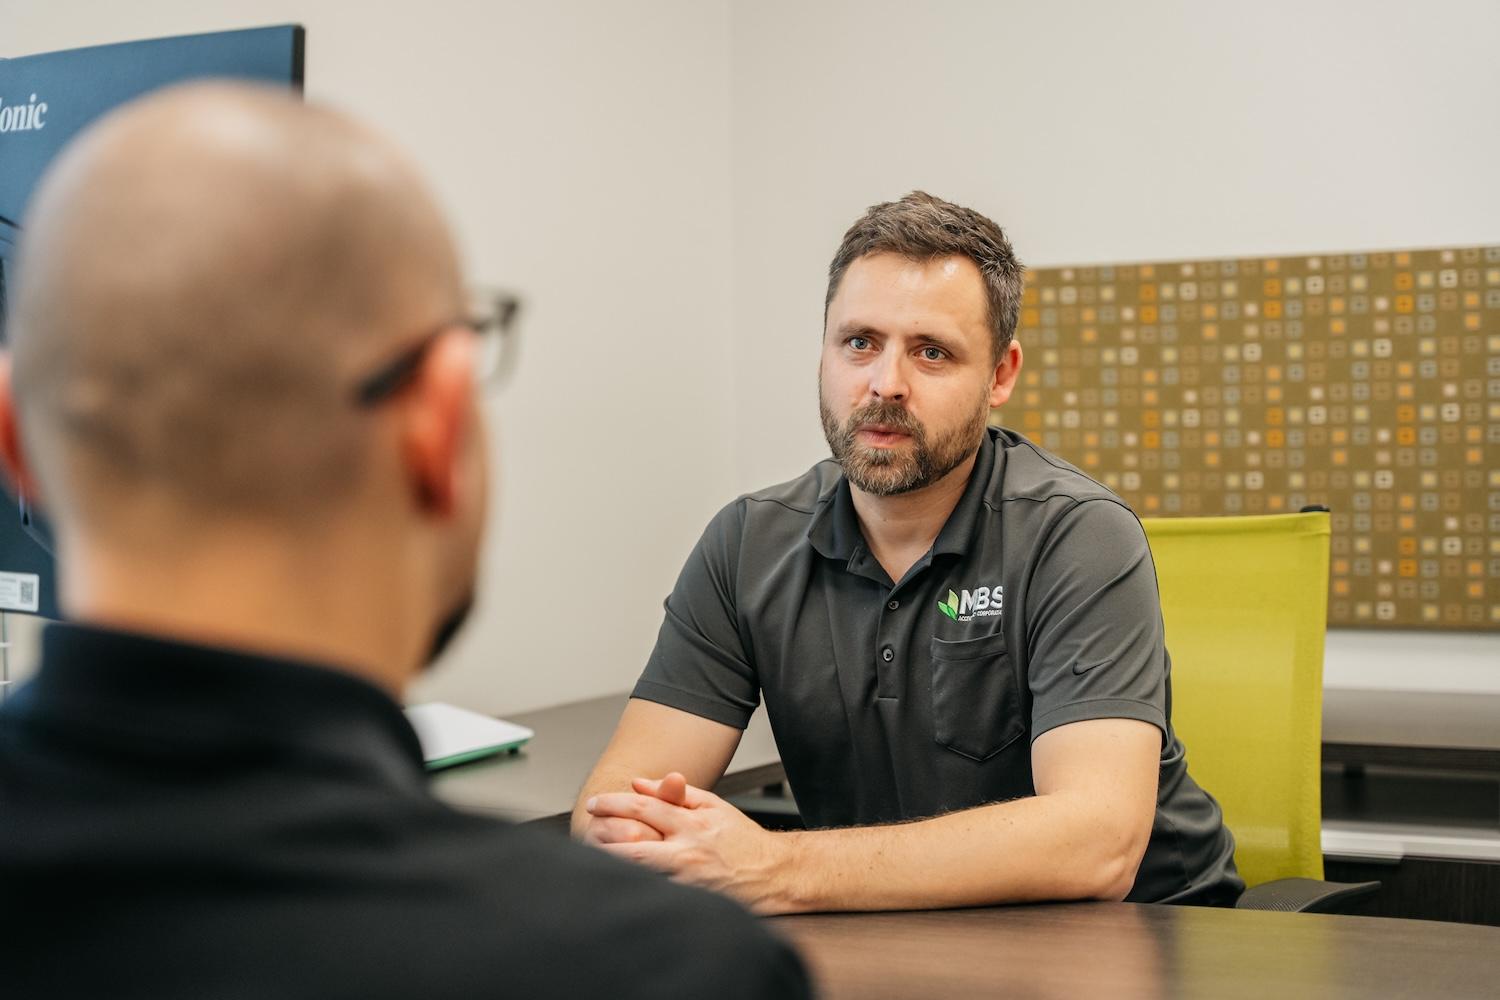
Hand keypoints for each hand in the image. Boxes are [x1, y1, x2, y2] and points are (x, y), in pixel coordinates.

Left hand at [585, 772, 796, 913]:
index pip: (644, 809)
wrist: (773, 874)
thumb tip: (638, 784)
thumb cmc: (741, 839)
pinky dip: (632, 885)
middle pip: (633, 846)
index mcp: (692, 824)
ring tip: (592, 856)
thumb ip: (674, 794)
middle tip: (585, 832)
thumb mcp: (712, 806)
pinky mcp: (690, 902)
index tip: (594, 804)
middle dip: (603, 837)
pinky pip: (653, 893)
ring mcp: (687, 882)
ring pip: (639, 875)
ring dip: (612, 865)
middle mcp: (687, 853)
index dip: (614, 804)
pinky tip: (615, 880)